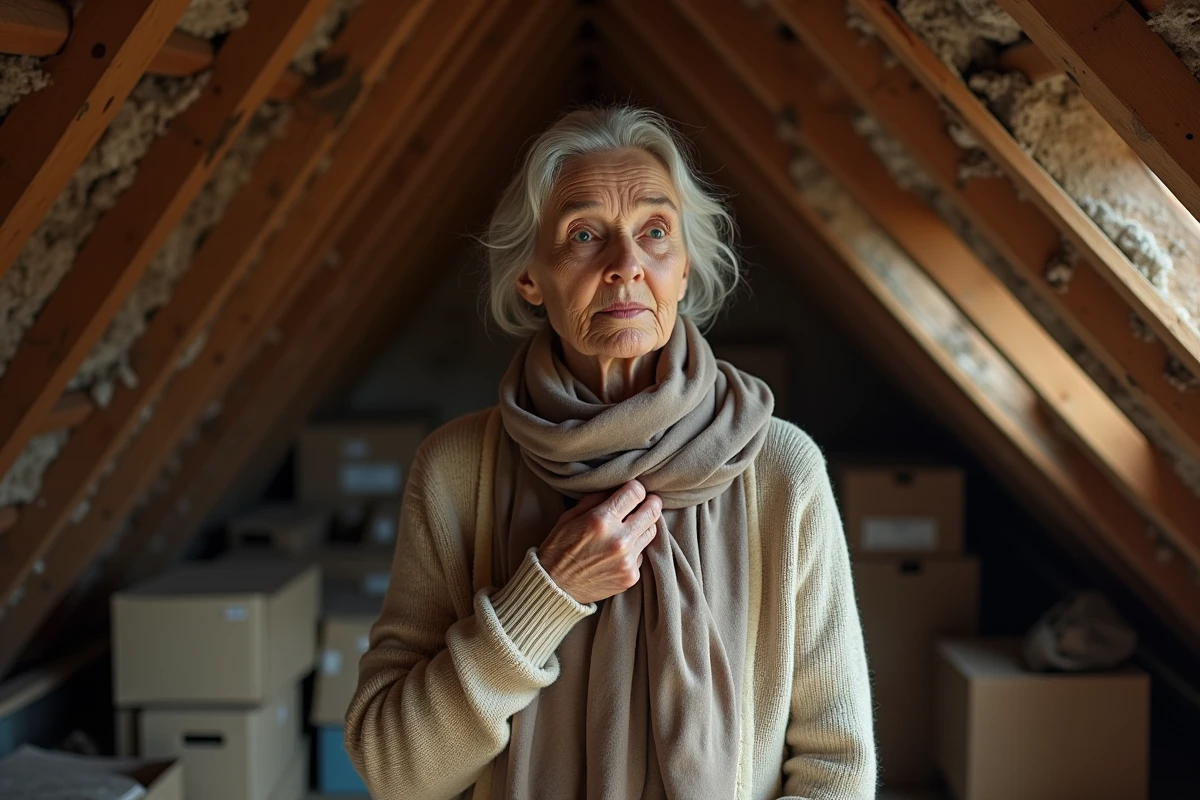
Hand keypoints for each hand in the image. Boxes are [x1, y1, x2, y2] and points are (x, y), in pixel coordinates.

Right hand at [537, 479, 661, 604]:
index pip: (635, 493)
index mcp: (601, 520)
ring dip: (644, 526)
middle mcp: (619, 540)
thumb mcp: (569, 517)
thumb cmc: (559, 549)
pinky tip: (618, 552)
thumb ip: (595, 499)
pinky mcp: (631, 576)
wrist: (555, 588)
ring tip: (631, 526)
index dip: (635, 488)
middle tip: (647, 501)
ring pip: (651, 532)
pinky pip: (642, 554)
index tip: (633, 490)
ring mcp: (627, 560)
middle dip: (650, 503)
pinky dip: (634, 549)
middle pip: (652, 512)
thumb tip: (616, 488)